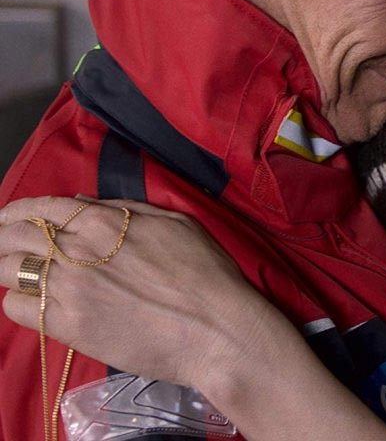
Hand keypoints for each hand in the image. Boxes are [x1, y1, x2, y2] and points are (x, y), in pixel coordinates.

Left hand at [0, 196, 273, 390]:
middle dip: (3, 237)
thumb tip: (82, 204)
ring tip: (16, 273)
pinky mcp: (66, 326)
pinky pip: (17, 308)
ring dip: (8, 268)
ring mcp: (67, 290)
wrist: (216, 329)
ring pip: (8, 270)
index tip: (12, 218)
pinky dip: (18, 301)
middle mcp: (76, 251)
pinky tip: (34, 302)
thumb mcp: (176, 223)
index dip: (18, 211)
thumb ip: (125, 209)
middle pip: (14, 236)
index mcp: (103, 221)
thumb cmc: (206, 273)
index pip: (40, 207)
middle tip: (6, 245)